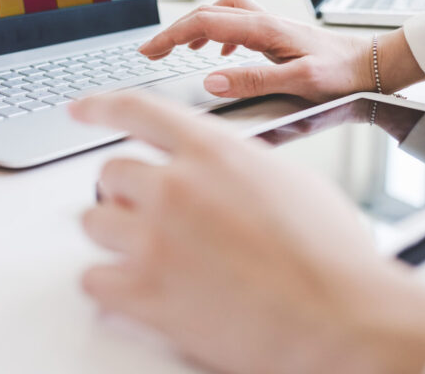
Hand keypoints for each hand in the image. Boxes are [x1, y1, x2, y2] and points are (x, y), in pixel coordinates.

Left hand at [72, 92, 424, 373]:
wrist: (343, 318)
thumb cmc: (330, 256)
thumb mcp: (289, 181)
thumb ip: (237, 166)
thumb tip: (217, 171)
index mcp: (213, 152)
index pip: (138, 110)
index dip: (101, 106)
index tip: (82, 109)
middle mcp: (177, 188)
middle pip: (111, 172)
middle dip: (127, 192)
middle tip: (149, 212)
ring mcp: (156, 240)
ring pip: (95, 222)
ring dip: (117, 235)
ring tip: (152, 253)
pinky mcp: (146, 294)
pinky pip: (92, 279)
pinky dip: (109, 284)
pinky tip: (136, 288)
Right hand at [139, 0, 423, 100]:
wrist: (372, 65)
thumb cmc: (343, 74)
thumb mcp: (299, 82)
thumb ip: (254, 79)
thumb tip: (212, 79)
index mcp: (264, 29)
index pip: (205, 22)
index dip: (172, 35)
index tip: (150, 49)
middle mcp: (265, 21)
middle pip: (208, 13)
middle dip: (175, 29)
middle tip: (152, 49)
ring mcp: (270, 26)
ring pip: (222, 13)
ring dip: (196, 26)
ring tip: (179, 47)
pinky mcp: (277, 34)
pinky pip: (238, 23)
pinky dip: (219, 32)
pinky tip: (219, 52)